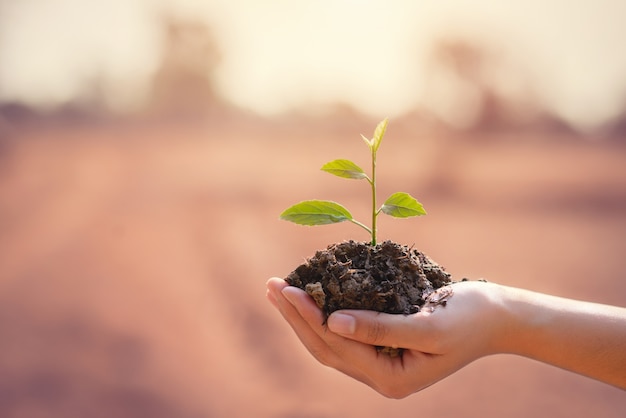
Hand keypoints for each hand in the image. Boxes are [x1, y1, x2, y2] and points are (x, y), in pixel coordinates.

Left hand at [266, 277, 506, 397]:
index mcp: (391, 378)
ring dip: (304, 317)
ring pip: (331, 342)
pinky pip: (345, 333)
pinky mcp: (384, 347)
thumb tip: (332, 322)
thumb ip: (380, 328)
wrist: (498, 317)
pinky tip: (311, 297)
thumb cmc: (469, 317)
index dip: (308, 317)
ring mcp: (381, 364)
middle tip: (271, 286)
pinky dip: (324, 315)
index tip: (286, 289)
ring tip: (280, 291)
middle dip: (296, 317)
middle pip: (326, 347)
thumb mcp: (428, 325)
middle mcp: (381, 376)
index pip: (336, 345)